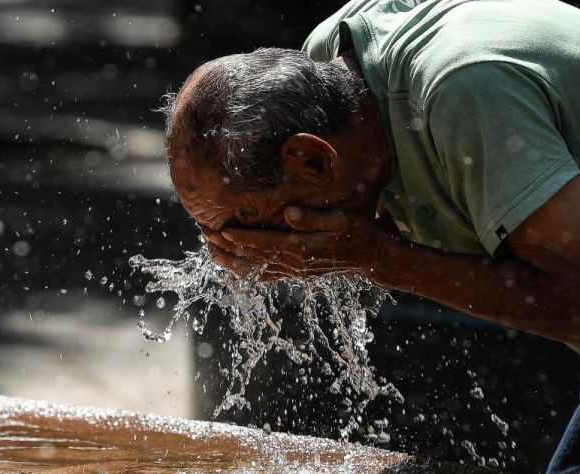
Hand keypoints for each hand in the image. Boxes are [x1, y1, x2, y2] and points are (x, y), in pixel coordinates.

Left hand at [202, 207, 389, 280]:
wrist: (374, 259)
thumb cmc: (359, 234)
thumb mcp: (341, 220)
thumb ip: (314, 218)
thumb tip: (290, 214)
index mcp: (302, 249)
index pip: (263, 243)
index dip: (240, 237)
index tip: (219, 229)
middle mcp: (295, 264)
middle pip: (254, 258)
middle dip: (228, 247)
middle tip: (205, 237)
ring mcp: (296, 272)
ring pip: (256, 270)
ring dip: (232, 261)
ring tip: (211, 252)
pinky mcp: (298, 274)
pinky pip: (268, 276)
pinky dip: (248, 273)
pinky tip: (236, 268)